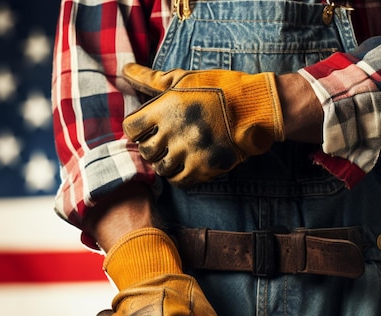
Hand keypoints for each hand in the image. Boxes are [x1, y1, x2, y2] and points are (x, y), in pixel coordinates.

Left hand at [122, 63, 283, 186]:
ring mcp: (189, 150)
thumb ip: (150, 79)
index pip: (131, 129)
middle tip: (165, 141)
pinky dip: (179, 175)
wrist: (256, 107)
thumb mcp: (183, 78)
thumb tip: (124, 70)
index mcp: (165, 107)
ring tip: (177, 152)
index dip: (137, 130)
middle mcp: (174, 130)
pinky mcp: (204, 166)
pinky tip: (187, 163)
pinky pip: (179, 180)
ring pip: (161, 168)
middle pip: (145, 150)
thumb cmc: (218, 88)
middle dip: (152, 147)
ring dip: (165, 162)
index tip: (148, 128)